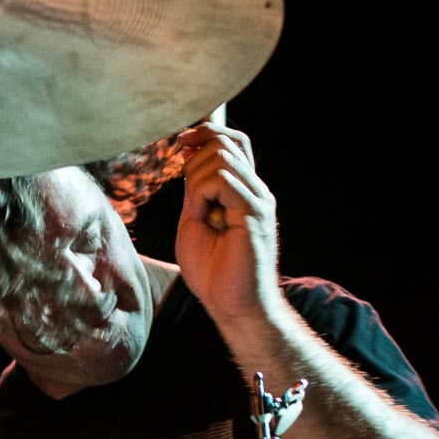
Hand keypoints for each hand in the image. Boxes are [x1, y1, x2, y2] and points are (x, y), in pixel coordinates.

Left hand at [174, 123, 284, 326]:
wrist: (232, 305)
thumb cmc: (212, 271)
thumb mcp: (193, 221)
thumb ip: (194, 192)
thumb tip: (189, 161)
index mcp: (243, 191)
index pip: (234, 142)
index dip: (206, 133)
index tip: (180, 144)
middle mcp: (256, 190)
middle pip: (228, 141)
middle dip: (194, 155)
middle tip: (186, 190)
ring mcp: (258, 200)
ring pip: (222, 155)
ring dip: (196, 178)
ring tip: (197, 211)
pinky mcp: (254, 212)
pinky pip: (223, 180)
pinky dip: (201, 193)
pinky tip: (202, 216)